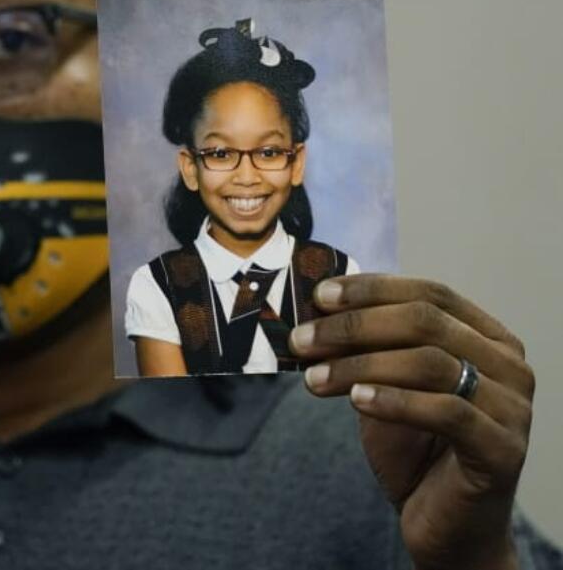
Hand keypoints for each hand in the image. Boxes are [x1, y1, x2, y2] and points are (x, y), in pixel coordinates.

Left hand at [291, 275, 532, 569]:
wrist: (442, 524)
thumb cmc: (413, 448)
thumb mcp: (382, 385)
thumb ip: (365, 348)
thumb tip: (315, 310)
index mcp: (486, 338)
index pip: (429, 294)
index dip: (371, 290)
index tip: (319, 296)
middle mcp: (508, 365)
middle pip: (426, 321)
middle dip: (354, 326)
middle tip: (302, 340)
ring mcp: (512, 408)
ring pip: (430, 363)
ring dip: (360, 365)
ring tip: (313, 379)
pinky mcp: (503, 450)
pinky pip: (447, 412)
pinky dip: (394, 400)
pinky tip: (355, 401)